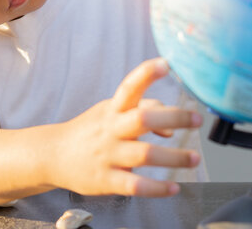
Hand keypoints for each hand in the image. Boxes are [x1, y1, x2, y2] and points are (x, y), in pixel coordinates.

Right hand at [50, 58, 202, 197]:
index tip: (166, 64)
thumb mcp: (111, 112)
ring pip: (145, 154)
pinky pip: (135, 186)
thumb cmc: (91, 130)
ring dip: (174, 157)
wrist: (54, 155)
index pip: (129, 87)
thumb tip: (170, 129)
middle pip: (142, 119)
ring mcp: (108, 155)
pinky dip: (157, 188)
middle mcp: (110, 129)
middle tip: (197, 119)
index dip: (146, 74)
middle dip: (173, 117)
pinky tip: (174, 187)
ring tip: (195, 158)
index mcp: (112, 109)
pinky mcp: (106, 180)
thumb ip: (143, 111)